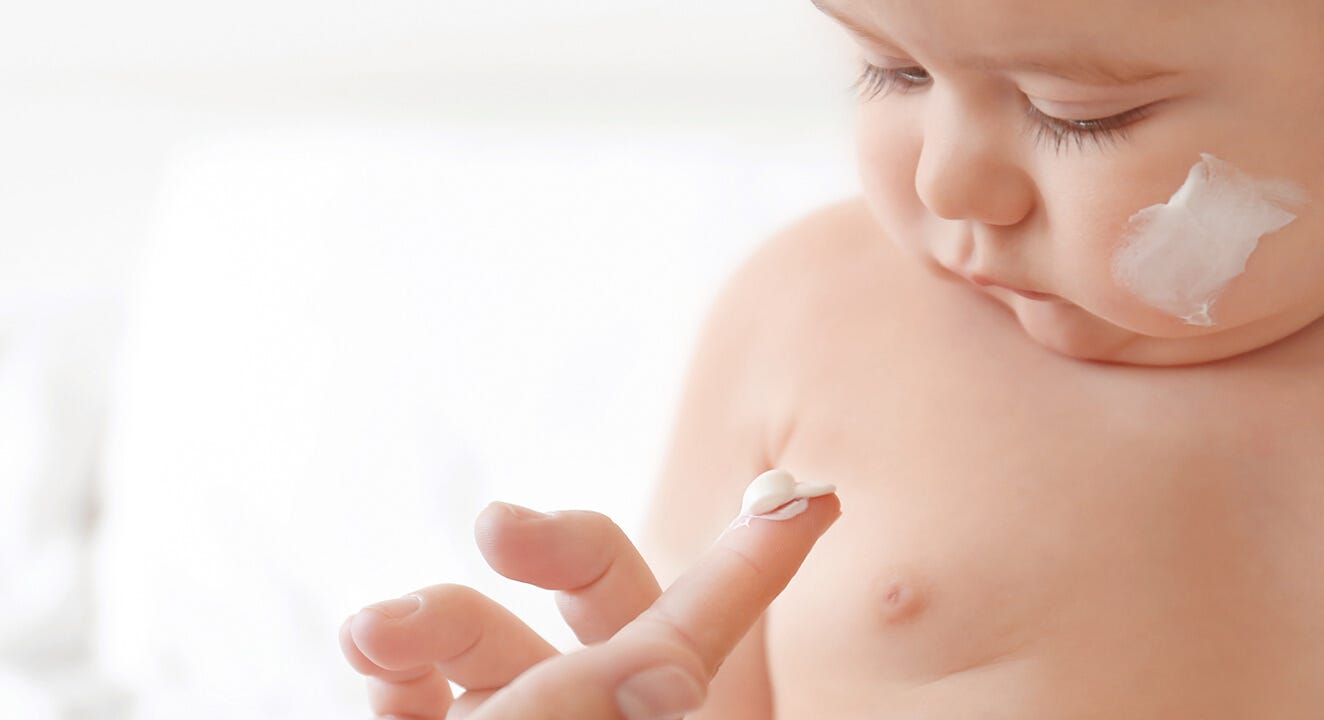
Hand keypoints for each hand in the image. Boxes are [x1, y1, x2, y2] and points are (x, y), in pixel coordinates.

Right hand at [339, 493, 839, 718]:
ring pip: (489, 639)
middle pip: (597, 601)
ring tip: (374, 636)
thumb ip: (626, 692)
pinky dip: (396, 676)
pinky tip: (380, 679)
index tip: (813, 500)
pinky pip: (421, 698)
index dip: (759, 561)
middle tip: (497, 530)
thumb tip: (684, 661)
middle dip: (548, 546)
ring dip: (429, 615)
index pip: (711, 628)